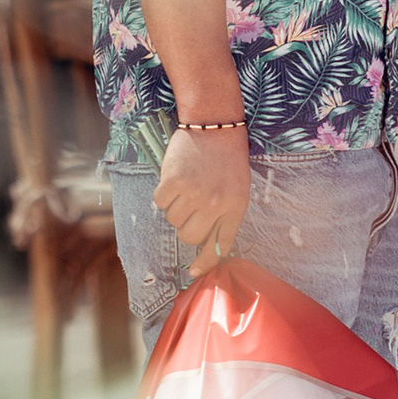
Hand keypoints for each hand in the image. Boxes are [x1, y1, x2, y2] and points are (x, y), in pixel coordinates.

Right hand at [155, 122, 251, 256]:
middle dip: (187, 226)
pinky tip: (176, 179)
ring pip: (173, 220)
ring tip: (188, 186)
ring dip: (176, 207)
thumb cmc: (227, 160)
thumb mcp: (237, 191)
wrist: (214, 126)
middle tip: (192, 206)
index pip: (219, 246)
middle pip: (189, 237)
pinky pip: (160, 202)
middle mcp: (215, 205)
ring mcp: (194, 194)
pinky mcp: (174, 182)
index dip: (205, 262)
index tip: (194, 272)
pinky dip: (164, 194)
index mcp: (235, 209)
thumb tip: (204, 245)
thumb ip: (224, 217)